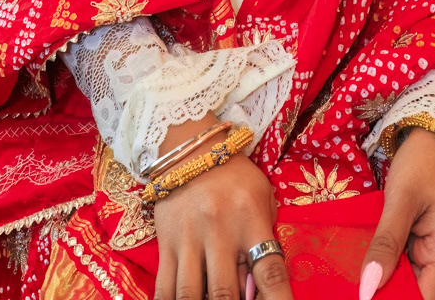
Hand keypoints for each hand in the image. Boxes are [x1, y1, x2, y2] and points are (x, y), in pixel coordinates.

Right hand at [152, 131, 289, 299]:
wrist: (190, 149)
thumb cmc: (234, 175)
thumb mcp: (261, 195)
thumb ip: (266, 236)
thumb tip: (262, 287)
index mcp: (251, 218)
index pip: (270, 271)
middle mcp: (219, 230)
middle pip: (224, 293)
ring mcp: (189, 238)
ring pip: (190, 295)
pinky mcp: (165, 243)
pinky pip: (164, 287)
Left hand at [361, 129, 434, 299]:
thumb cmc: (424, 161)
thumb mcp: (401, 199)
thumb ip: (386, 244)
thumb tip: (368, 288)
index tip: (366, 295)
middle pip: (418, 291)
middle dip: (388, 287)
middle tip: (357, 279)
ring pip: (413, 278)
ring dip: (388, 274)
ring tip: (361, 267)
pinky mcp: (434, 241)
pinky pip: (412, 261)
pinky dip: (393, 260)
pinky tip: (373, 255)